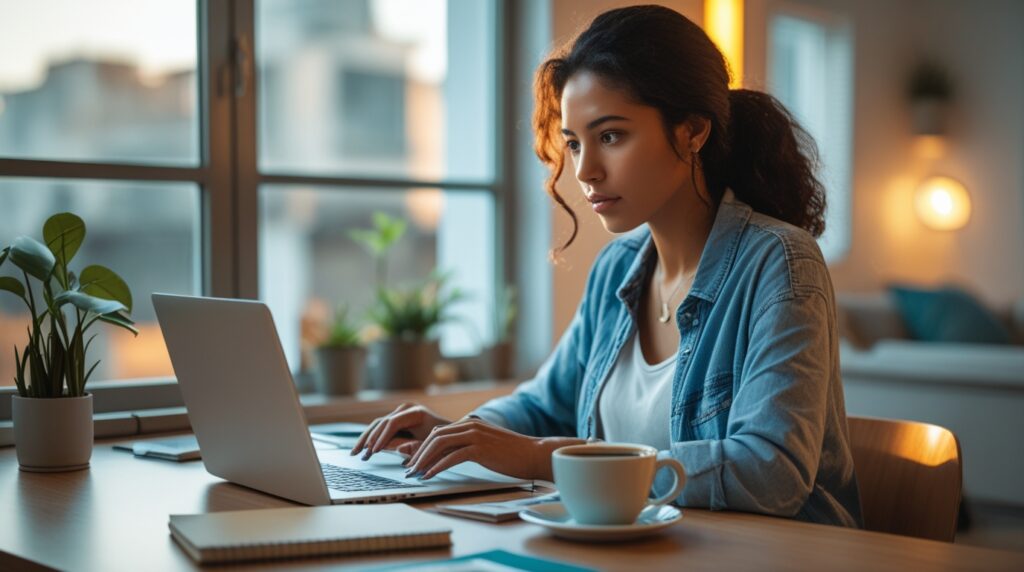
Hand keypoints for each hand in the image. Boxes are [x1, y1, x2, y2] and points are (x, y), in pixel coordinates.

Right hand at [350, 403, 450, 459]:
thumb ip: (415, 448)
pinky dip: (371, 438)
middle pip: (382, 422)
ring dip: (366, 439)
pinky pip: (380, 428)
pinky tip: (362, 449)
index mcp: (416, 412)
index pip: (393, 423)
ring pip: (377, 424)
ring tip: (355, 453)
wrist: (450, 433)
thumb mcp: (431, 445)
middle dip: (370, 439)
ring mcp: (400, 413)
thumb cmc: (444, 441)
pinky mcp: (396, 419)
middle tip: (360, 454)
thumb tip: (396, 450)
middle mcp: (406, 409)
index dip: (382, 437)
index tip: (374, 451)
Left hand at [400, 417, 584, 480]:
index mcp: (471, 423)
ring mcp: (475, 435)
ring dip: (423, 459)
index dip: (423, 446)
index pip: (438, 432)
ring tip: (414, 473)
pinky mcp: (480, 448)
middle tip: (408, 468)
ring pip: (440, 444)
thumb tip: (449, 451)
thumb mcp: (487, 444)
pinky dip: (438, 466)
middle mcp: (470, 425)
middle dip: (418, 453)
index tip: (413, 460)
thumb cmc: (513, 454)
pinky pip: (452, 456)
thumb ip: (469, 443)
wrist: (535, 454)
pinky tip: (430, 475)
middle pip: (435, 436)